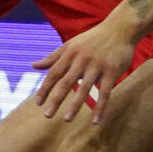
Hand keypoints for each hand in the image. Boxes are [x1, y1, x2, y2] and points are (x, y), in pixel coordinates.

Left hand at [31, 4, 145, 119]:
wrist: (119, 29)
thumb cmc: (92, 39)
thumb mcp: (70, 45)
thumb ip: (52, 57)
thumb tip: (33, 65)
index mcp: (70, 54)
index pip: (54, 73)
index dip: (45, 88)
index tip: (38, 103)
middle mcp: (81, 60)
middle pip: (66, 82)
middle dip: (56, 99)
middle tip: (47, 115)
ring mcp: (97, 66)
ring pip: (84, 88)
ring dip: (75, 105)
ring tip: (66, 119)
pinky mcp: (111, 71)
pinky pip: (105, 93)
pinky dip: (100, 108)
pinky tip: (96, 121)